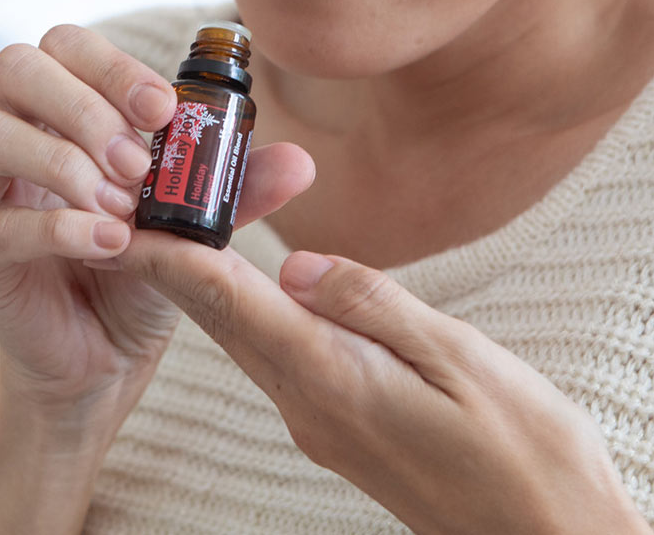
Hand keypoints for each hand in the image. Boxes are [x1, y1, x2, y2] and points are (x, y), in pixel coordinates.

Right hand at [0, 24, 314, 425]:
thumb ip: (235, 188)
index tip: (164, 110)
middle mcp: (12, 138)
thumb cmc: (141, 269)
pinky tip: (110, 244)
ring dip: (64, 161)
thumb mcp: (193, 222)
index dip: (112, 65)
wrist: (105, 358)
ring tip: (122, 206)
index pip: (63, 45)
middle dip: (83, 106)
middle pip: (14, 67)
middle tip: (138, 163)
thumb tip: (299, 162)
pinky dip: (59, 227)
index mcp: (59, 111)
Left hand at [116, 236, 651, 534]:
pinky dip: (250, 313)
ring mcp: (321, 423)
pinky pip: (279, 360)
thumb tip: (297, 263)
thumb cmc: (525, 452)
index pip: (231, 302)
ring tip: (176, 227)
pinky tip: (249, 285)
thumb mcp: (460, 359)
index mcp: (335, 380)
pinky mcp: (340, 430)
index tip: (129, 213)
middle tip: (138, 202)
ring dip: (207, 286)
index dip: (174, 254)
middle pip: (224, 319)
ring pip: (247, 340)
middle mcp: (311, 406)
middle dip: (175, 261)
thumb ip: (374, 306)